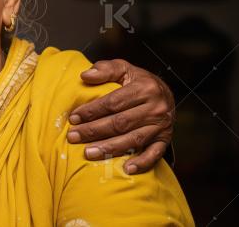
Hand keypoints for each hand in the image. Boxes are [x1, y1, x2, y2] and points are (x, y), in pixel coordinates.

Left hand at [67, 59, 173, 173]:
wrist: (165, 93)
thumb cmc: (138, 81)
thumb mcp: (123, 68)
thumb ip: (105, 69)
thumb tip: (85, 76)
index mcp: (144, 88)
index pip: (113, 102)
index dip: (91, 111)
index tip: (73, 118)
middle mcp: (155, 107)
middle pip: (120, 123)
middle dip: (94, 131)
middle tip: (73, 137)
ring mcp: (161, 125)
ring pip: (133, 139)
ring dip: (109, 148)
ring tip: (88, 153)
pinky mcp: (165, 139)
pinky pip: (155, 153)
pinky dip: (141, 163)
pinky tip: (126, 169)